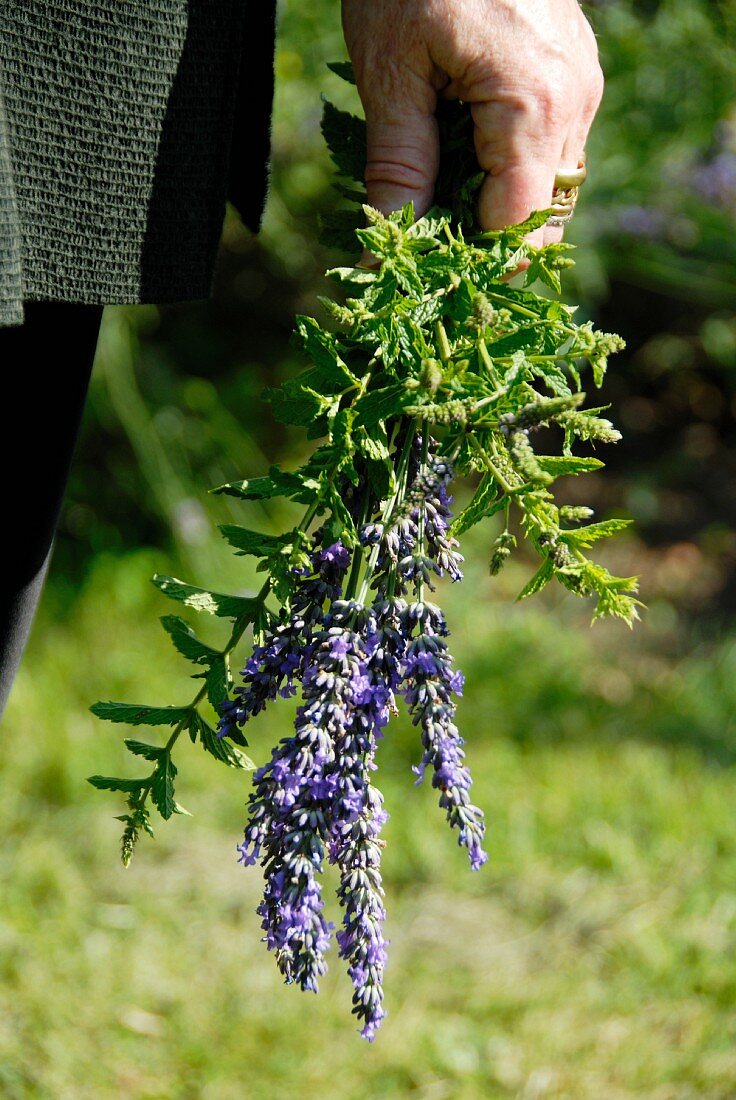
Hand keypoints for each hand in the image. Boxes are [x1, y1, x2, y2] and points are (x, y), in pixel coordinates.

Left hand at [342, 0, 602, 245]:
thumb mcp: (390, 74)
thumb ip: (397, 168)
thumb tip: (384, 253)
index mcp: (534, 104)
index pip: (518, 227)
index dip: (470, 263)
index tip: (422, 274)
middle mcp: (574, 102)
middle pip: (543, 218)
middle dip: (486, 245)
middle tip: (428, 250)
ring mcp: (581, 87)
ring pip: (551, 190)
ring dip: (497, 210)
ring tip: (439, 204)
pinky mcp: (572, 76)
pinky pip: (550, 152)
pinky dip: (508, 173)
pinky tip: (462, 164)